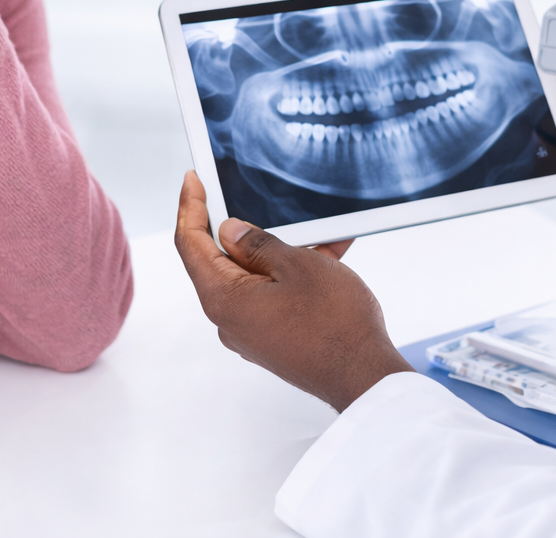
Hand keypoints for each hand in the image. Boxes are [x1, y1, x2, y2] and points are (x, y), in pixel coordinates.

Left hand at [174, 171, 412, 411]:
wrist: (365, 377)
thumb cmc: (335, 324)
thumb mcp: (297, 265)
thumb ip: (258, 243)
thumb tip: (230, 232)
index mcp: (224, 299)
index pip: (190, 244)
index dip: (190, 207)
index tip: (193, 179)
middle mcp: (230, 319)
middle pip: (222, 260)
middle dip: (247, 228)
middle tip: (261, 198)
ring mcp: (252, 332)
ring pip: (255, 277)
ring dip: (280, 250)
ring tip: (316, 231)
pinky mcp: (273, 339)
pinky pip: (273, 295)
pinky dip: (292, 273)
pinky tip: (325, 256)